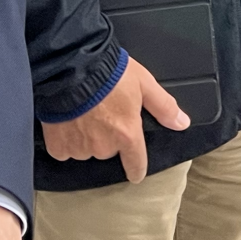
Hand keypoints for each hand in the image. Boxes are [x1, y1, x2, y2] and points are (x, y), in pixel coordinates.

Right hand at [39, 54, 189, 181]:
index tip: (135, 172)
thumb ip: (163, 106)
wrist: (69, 67)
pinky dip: (65, 139)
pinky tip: (65, 122)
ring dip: (86, 137)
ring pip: (86, 149)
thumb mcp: (143, 83)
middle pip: (108, 150)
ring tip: (82, 113)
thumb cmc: (108, 72)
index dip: (136, 168)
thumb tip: (182, 123)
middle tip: (102, 113)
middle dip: (107, 136)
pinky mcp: (58, 145)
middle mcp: (104, 146)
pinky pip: (64, 150)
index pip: (136, 163)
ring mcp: (80, 147)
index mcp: (127, 134)